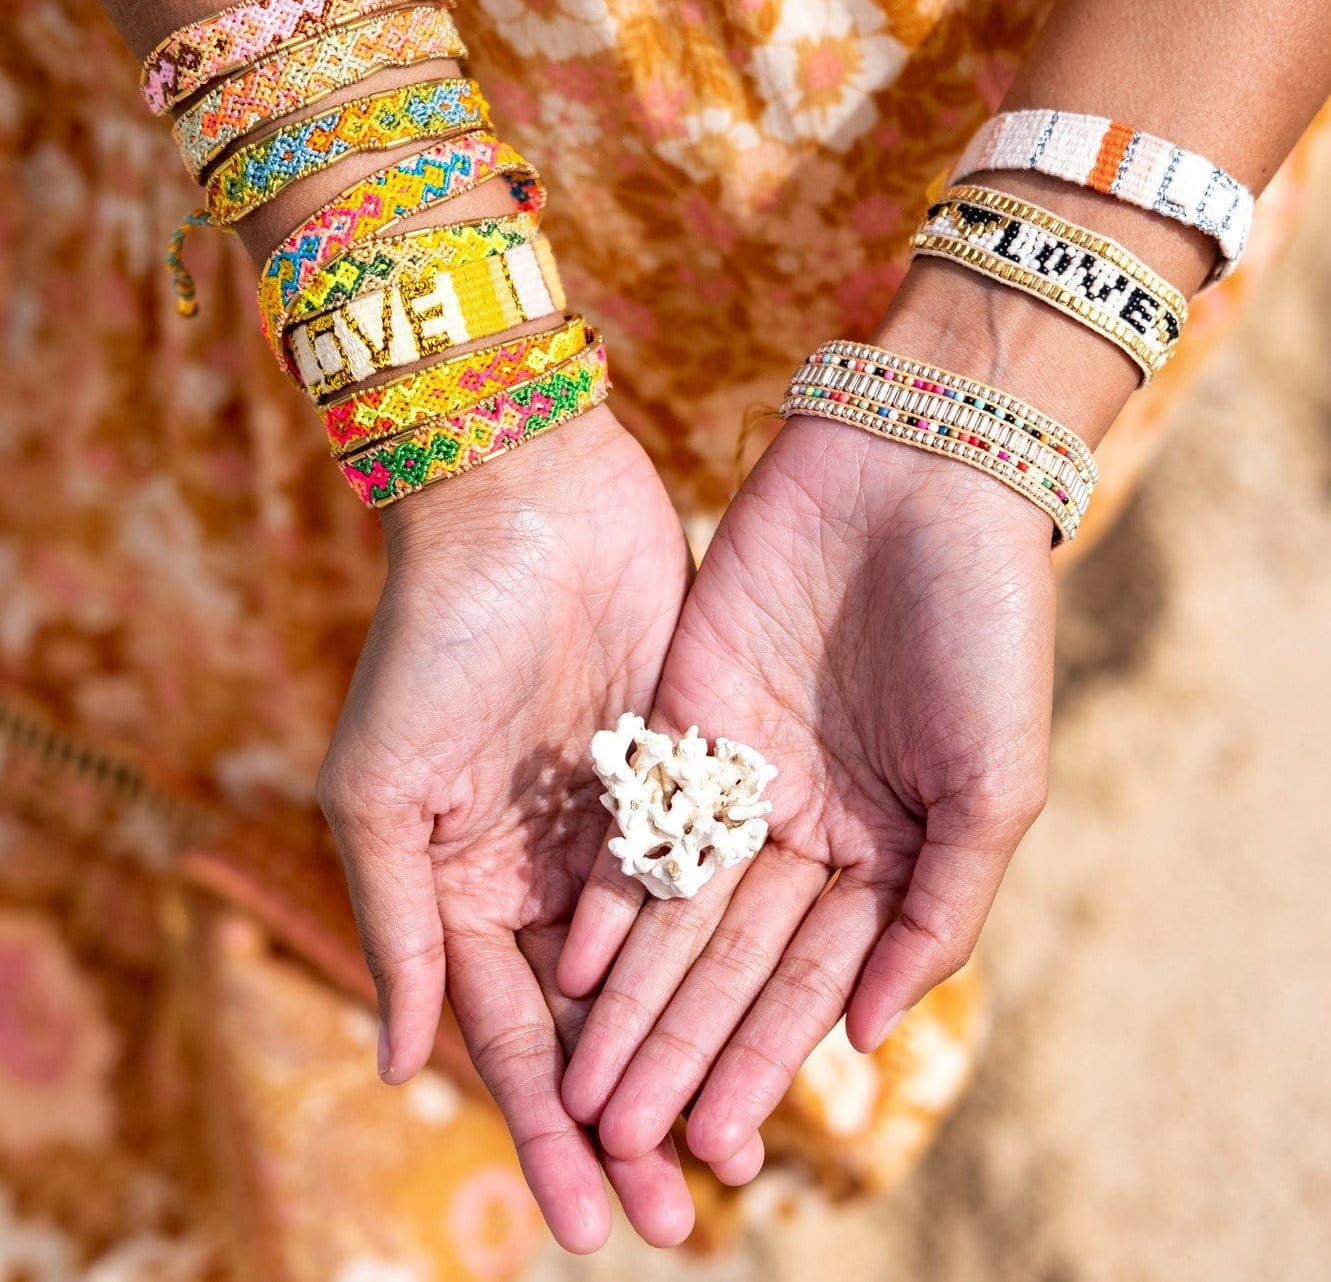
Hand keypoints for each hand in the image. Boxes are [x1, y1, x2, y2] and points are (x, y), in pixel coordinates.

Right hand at [316, 406, 761, 1251]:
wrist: (523, 504)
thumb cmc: (434, 642)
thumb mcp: (382, 791)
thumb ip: (400, 927)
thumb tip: (400, 1070)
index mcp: (467, 886)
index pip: (513, 1038)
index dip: (549, 1131)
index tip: (588, 1222)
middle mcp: (549, 871)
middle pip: (600, 1025)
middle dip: (636, 1118)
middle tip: (688, 1215)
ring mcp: (624, 823)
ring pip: (668, 968)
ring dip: (698, 1053)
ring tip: (745, 1144)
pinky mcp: (688, 769)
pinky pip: (720, 879)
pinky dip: (742, 952)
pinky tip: (783, 1015)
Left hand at [557, 394, 1056, 1167]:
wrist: (915, 474)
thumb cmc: (985, 627)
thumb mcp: (995, 785)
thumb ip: (938, 912)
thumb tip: (870, 1036)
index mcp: (887, 850)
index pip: (812, 979)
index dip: (763, 1059)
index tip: (715, 1141)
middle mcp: (808, 825)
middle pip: (731, 959)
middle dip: (681, 1046)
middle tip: (623, 1138)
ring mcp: (740, 771)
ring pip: (676, 907)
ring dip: (634, 997)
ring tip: (585, 1084)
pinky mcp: (682, 714)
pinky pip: (638, 820)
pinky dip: (609, 893)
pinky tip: (572, 964)